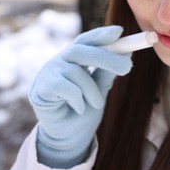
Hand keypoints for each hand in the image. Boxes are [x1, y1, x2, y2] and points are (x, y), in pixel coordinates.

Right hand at [29, 25, 131, 167]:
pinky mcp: (41, 88)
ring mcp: (48, 73)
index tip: (120, 32)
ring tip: (95, 104)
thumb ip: (107, 73)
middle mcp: (59, 61)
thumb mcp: (100, 89)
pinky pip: (67, 88)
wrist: (68, 138)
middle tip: (127, 68)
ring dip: (93, 91)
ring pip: (77, 73)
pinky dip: (78, 100)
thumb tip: (126, 55)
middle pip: (82, 50)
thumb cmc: (83, 111)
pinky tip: (78, 108)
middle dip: (107, 58)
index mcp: (73, 58)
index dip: (101, 34)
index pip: (86, 40)